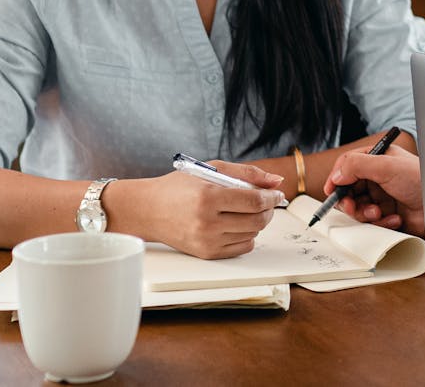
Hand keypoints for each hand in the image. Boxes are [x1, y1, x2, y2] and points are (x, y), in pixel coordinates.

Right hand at [130, 161, 284, 259]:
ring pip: (252, 234)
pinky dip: (248, 235)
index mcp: (208, 197)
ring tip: (248, 210)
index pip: (254, 201)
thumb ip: (247, 173)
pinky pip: (242, 247)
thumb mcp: (211, 170)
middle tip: (267, 201)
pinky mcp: (206, 253)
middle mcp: (207, 222)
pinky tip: (238, 223)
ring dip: (258, 221)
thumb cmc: (178, 187)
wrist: (148, 210)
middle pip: (257, 220)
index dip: (271, 197)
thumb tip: (276, 181)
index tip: (277, 193)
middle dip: (269, 209)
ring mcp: (206, 241)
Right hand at [324, 145, 424, 236]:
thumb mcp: (387, 166)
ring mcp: (382, 196)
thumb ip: (358, 166)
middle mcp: (378, 177)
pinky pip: (372, 221)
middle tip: (352, 207)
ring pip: (358, 208)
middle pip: (349, 189)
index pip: (348, 165)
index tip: (331, 190)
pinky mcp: (387, 214)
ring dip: (365, 213)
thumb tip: (337, 175)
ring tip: (378, 213)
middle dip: (349, 201)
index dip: (337, 178)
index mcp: (378, 159)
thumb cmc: (421, 179)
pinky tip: (395, 218)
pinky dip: (381, 222)